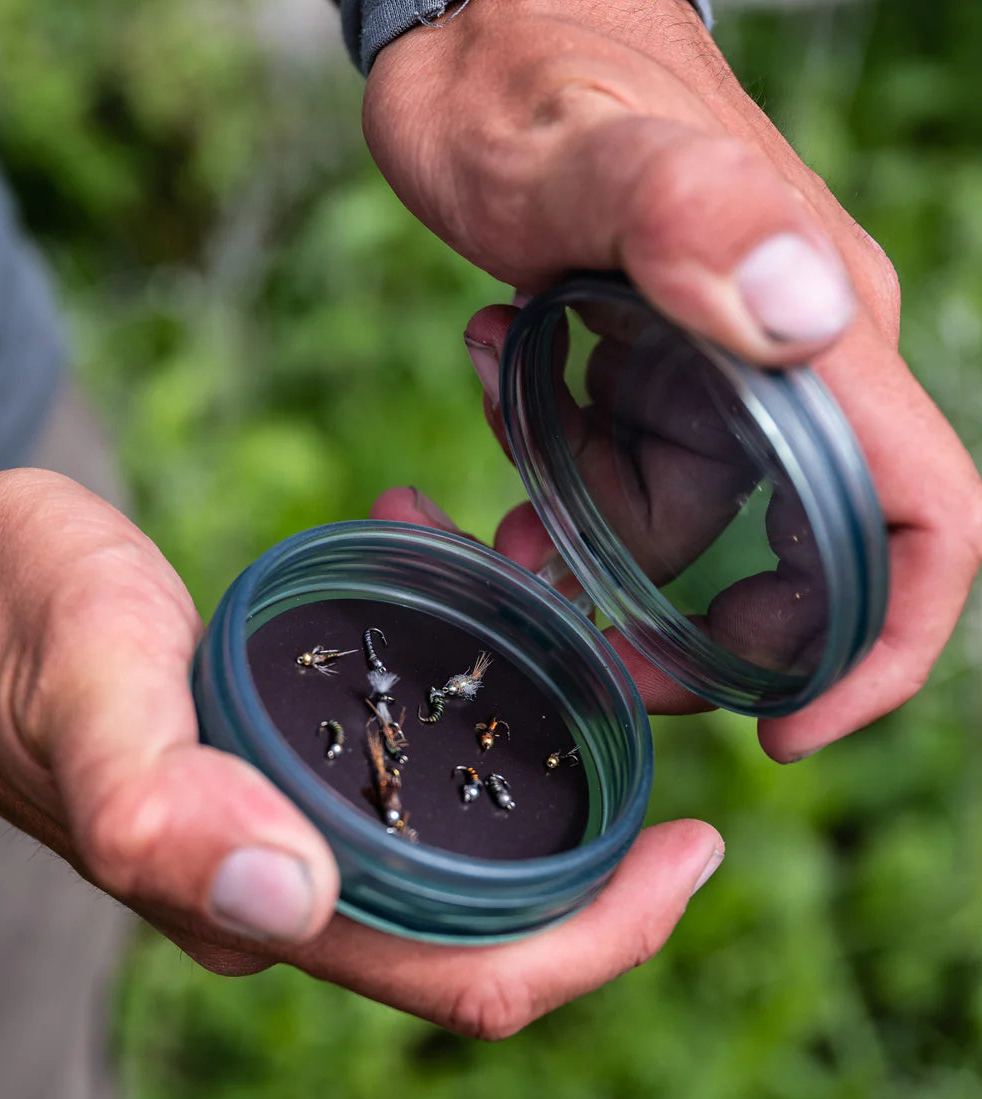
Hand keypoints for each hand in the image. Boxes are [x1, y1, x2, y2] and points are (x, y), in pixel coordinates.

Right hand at [0, 469, 720, 1036]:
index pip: (466, 975)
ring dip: (532, 737)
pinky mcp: (281, 757)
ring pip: (458, 825)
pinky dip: (458, 680)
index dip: (600, 937)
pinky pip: (405, 751)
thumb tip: (285, 902)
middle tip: (654, 717)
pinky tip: (457, 573)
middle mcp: (290, 882)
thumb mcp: (86, 691)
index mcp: (259, 900)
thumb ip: (163, 805)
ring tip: (554, 611)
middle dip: (599, 839)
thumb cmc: (14, 631)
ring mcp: (287, 823)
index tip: (693, 849)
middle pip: (491, 913)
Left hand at [362, 0, 981, 756]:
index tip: (787, 728)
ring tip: (498, 495)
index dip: (877, 648)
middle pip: (791, 565)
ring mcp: (716, 369)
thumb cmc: (533, 66)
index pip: (920, 525)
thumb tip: (810, 316)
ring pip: (679, 524)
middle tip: (576, 635)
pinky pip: (621, 469)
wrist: (478, 23)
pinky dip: (555, 472)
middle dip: (687, 630)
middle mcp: (787, 368)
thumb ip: (689, 217)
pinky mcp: (649, 363)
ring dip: (585, 537)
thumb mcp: (586, 147)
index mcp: (817, 340)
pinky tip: (493, 388)